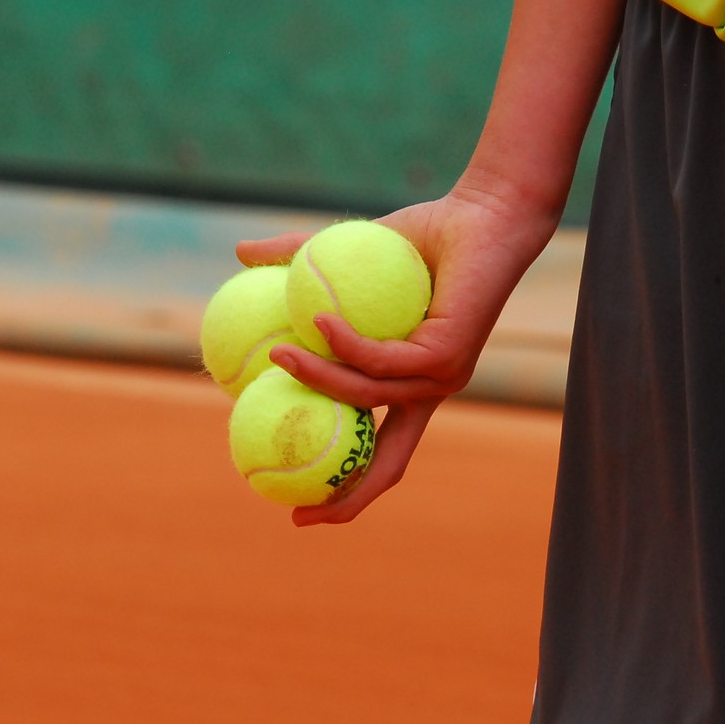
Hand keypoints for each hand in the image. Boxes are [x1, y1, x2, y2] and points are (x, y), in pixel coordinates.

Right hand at [236, 183, 557, 526]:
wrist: (484, 215)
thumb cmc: (424, 237)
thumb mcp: (348, 254)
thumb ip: (298, 259)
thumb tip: (240, 254)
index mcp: (411, 385)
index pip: (375, 451)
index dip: (341, 486)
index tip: (295, 504)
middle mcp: (429, 391)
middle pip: (385, 462)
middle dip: (344, 497)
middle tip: (292, 508)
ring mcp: (441, 377)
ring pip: (367, 396)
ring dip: (318, 378)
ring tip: (277, 353)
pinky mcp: (447, 355)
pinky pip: (383, 359)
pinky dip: (346, 345)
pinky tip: (319, 322)